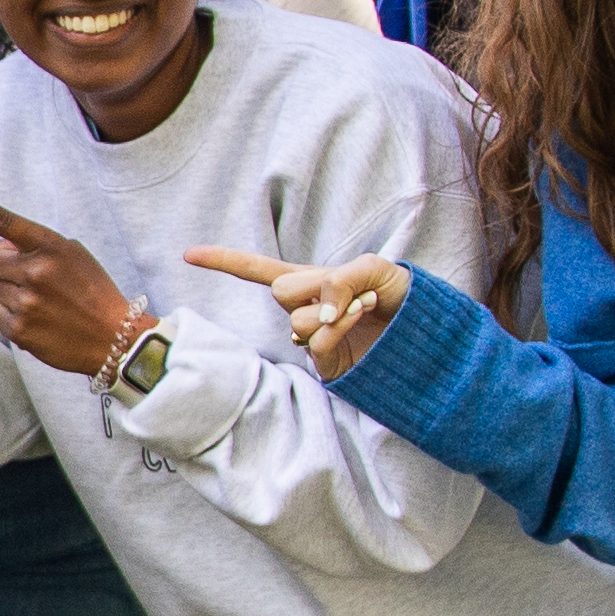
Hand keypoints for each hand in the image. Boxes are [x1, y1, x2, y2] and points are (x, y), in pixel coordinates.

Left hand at [0, 181, 141, 378]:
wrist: (114, 338)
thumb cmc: (90, 291)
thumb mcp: (68, 258)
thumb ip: (25, 247)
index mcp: (51, 246)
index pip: (4, 220)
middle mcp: (36, 270)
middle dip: (8, 268)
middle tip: (40, 283)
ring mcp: (26, 301)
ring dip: (14, 294)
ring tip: (47, 305)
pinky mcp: (19, 329)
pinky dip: (13, 317)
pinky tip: (41, 322)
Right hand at [189, 245, 405, 379]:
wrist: (427, 334)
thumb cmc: (400, 294)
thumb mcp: (374, 268)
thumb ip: (339, 278)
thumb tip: (317, 312)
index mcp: (311, 280)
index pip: (259, 269)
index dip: (224, 260)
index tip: (187, 253)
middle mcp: (306, 308)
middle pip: (282, 290)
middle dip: (315, 287)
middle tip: (354, 292)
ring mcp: (313, 336)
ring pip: (299, 319)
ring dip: (336, 310)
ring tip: (365, 309)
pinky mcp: (325, 362)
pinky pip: (316, 340)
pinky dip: (338, 327)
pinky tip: (359, 320)